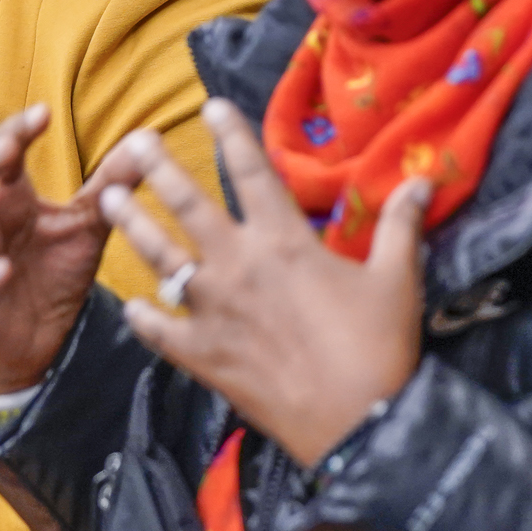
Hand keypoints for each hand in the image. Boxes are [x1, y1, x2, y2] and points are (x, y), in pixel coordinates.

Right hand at [0, 103, 149, 394]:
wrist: (45, 341)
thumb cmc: (56, 274)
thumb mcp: (88, 225)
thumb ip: (112, 185)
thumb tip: (148, 138)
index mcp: (8, 197)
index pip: (0, 151)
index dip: (15, 130)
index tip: (43, 114)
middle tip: (7, 148)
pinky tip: (2, 268)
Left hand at [102, 99, 428, 466]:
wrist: (355, 425)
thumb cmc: (378, 347)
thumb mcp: (396, 278)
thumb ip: (400, 224)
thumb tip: (424, 180)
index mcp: (284, 241)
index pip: (250, 172)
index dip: (231, 134)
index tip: (210, 105)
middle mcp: (239, 266)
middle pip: (189, 205)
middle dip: (159, 169)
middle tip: (134, 142)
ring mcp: (214, 312)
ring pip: (162, 258)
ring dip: (133, 226)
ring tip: (108, 200)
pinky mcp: (203, 356)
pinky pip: (161, 331)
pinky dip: (144, 316)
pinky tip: (130, 304)